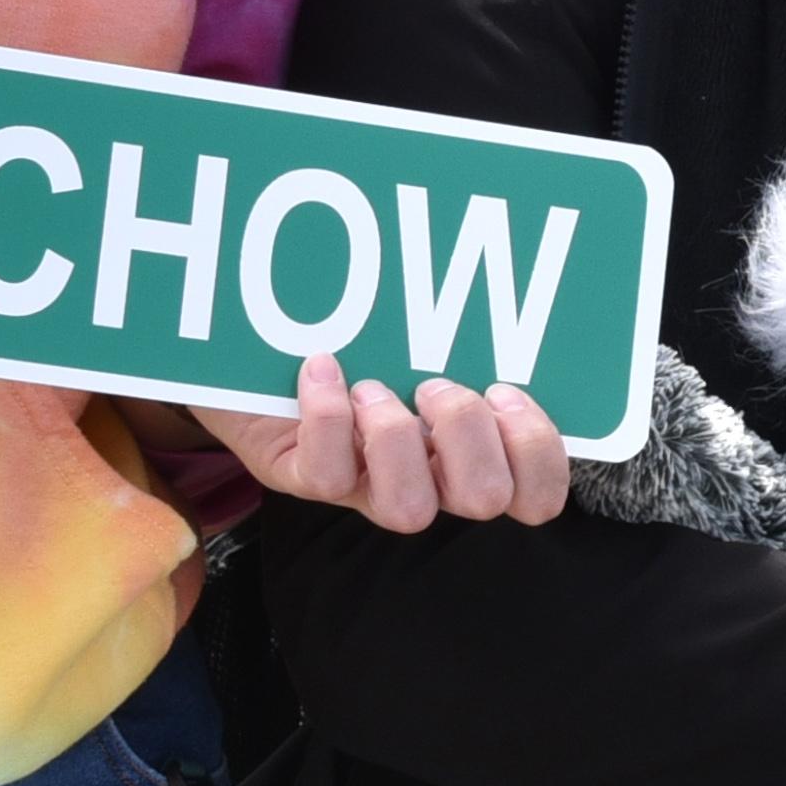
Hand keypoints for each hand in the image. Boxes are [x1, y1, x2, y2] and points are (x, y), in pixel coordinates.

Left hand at [205, 352, 568, 528]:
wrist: (249, 352)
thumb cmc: (351, 340)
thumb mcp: (414, 337)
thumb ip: (464, 330)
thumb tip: (511, 276)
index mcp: (467, 452)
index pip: (535, 495)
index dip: (537, 451)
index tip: (505, 391)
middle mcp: (425, 481)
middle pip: (486, 499)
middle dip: (467, 430)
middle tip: (434, 384)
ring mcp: (363, 486)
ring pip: (410, 509)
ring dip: (397, 436)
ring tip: (373, 387)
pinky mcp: (300, 478)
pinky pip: (326, 476)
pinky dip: (326, 413)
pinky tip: (321, 367)